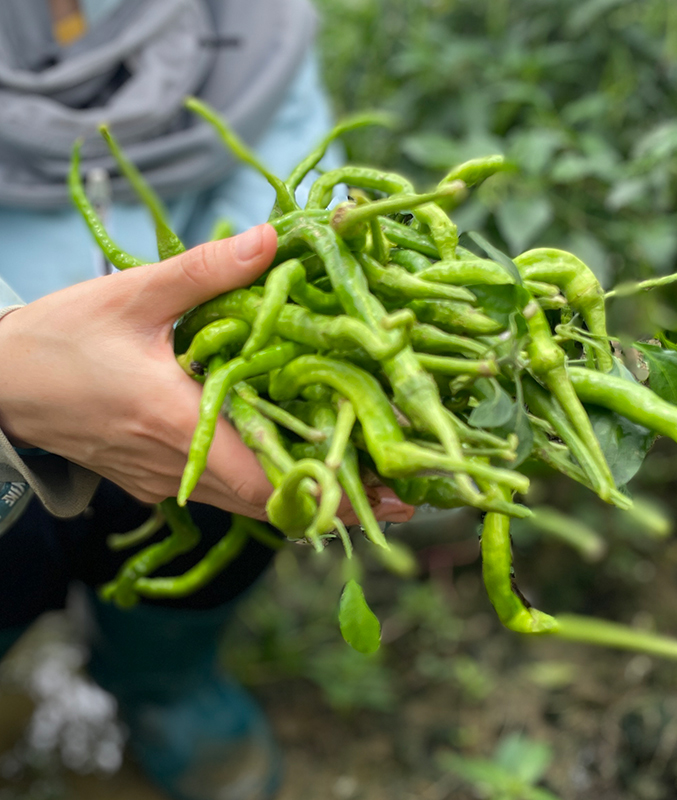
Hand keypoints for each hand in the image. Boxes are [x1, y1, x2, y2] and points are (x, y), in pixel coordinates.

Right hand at [0, 225, 413, 523]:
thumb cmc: (60, 342)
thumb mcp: (134, 296)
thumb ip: (207, 271)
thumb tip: (274, 238)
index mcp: (179, 423)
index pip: (274, 476)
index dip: (338, 488)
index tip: (392, 491)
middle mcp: (182, 467)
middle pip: (276, 501)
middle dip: (342, 499)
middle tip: (403, 492)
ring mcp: (170, 480)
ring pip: (254, 503)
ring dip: (311, 498)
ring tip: (370, 485)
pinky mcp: (161, 478)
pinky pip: (229, 493)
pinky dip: (272, 487)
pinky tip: (303, 469)